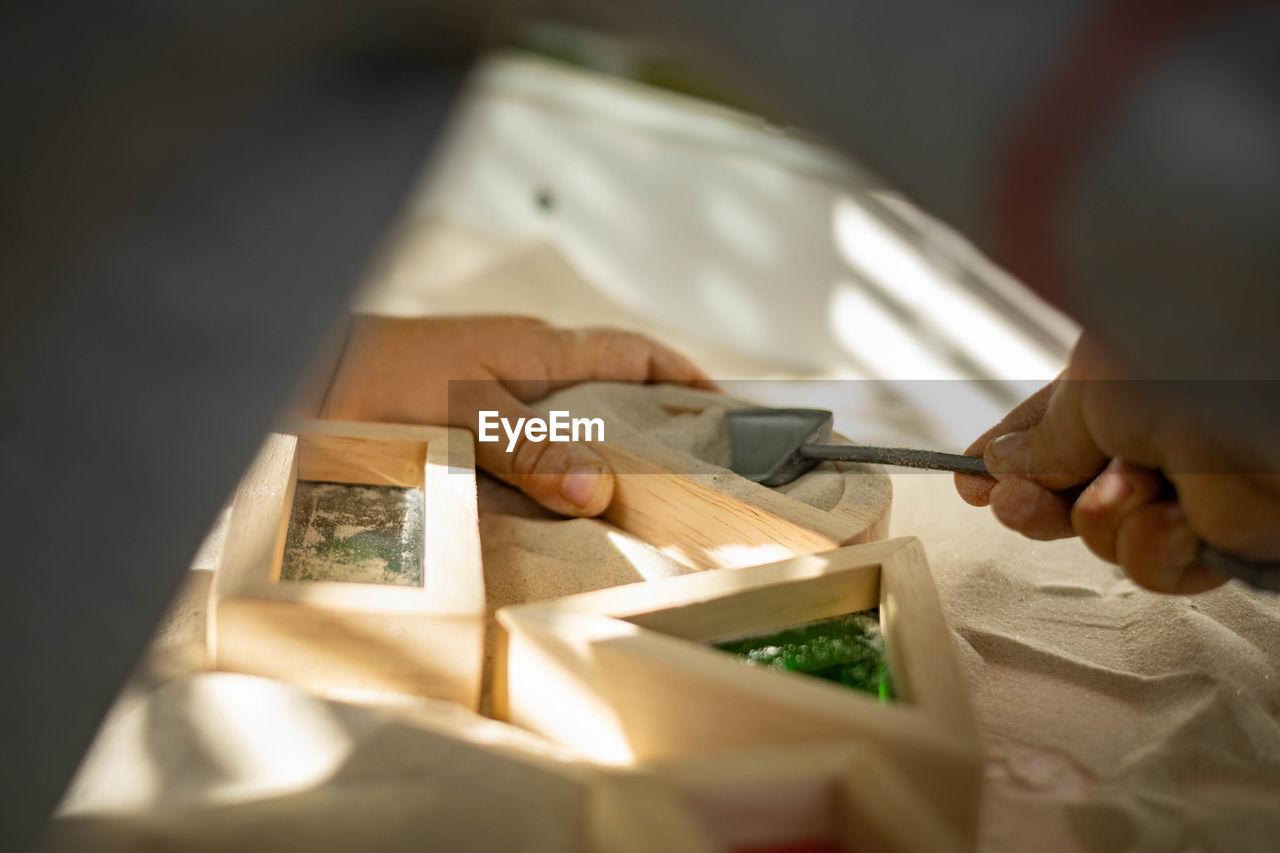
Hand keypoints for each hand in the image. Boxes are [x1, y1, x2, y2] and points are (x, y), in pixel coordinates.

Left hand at [320, 315, 714, 516]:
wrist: (303, 371)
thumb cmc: (379, 380)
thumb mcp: (462, 416)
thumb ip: (528, 450)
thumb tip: (595, 487)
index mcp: (539, 351)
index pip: (634, 354)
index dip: (683, 377)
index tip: (725, 408)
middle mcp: (525, 362)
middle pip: (610, 388)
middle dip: (651, 422)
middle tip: (685, 474)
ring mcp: (496, 383)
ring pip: (570, 415)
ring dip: (601, 447)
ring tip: (629, 500)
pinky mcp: (467, 406)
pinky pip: (533, 433)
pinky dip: (555, 462)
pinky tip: (553, 501)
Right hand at [955, 336, 1279, 593]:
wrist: (1252, 401)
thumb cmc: (1171, 366)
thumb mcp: (1084, 393)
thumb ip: (1044, 437)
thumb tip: (1000, 462)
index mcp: (1123, 387)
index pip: (1052, 430)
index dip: (1006, 458)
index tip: (967, 480)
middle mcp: (1156, 438)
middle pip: (1070, 494)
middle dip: (1033, 505)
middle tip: (1008, 503)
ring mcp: (1188, 491)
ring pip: (1107, 537)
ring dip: (1101, 519)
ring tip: (1128, 486)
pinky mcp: (1224, 540)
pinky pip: (1157, 567)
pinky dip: (1152, 547)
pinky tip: (1170, 516)